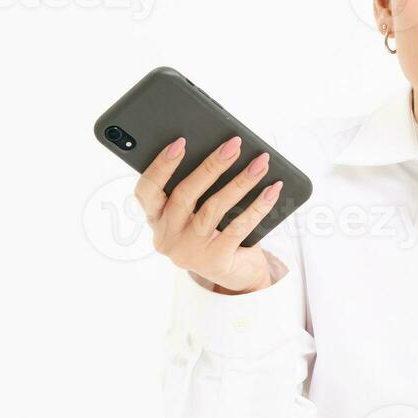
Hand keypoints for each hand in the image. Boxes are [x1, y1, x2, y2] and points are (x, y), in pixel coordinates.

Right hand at [134, 135, 284, 293]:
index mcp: (156, 219)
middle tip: (233, 145)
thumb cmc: (215, 232)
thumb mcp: (197, 212)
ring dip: (241, 182)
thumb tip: (222, 150)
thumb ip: (197, 188)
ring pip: (214, 208)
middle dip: (212, 165)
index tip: (180, 142)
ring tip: (260, 163)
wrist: (236, 275)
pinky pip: (239, 227)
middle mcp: (167, 237)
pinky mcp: (215, 261)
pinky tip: (272, 189)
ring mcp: (189, 251)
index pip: (146, 190)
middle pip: (185, 194)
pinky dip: (258, 205)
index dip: (160, 166)